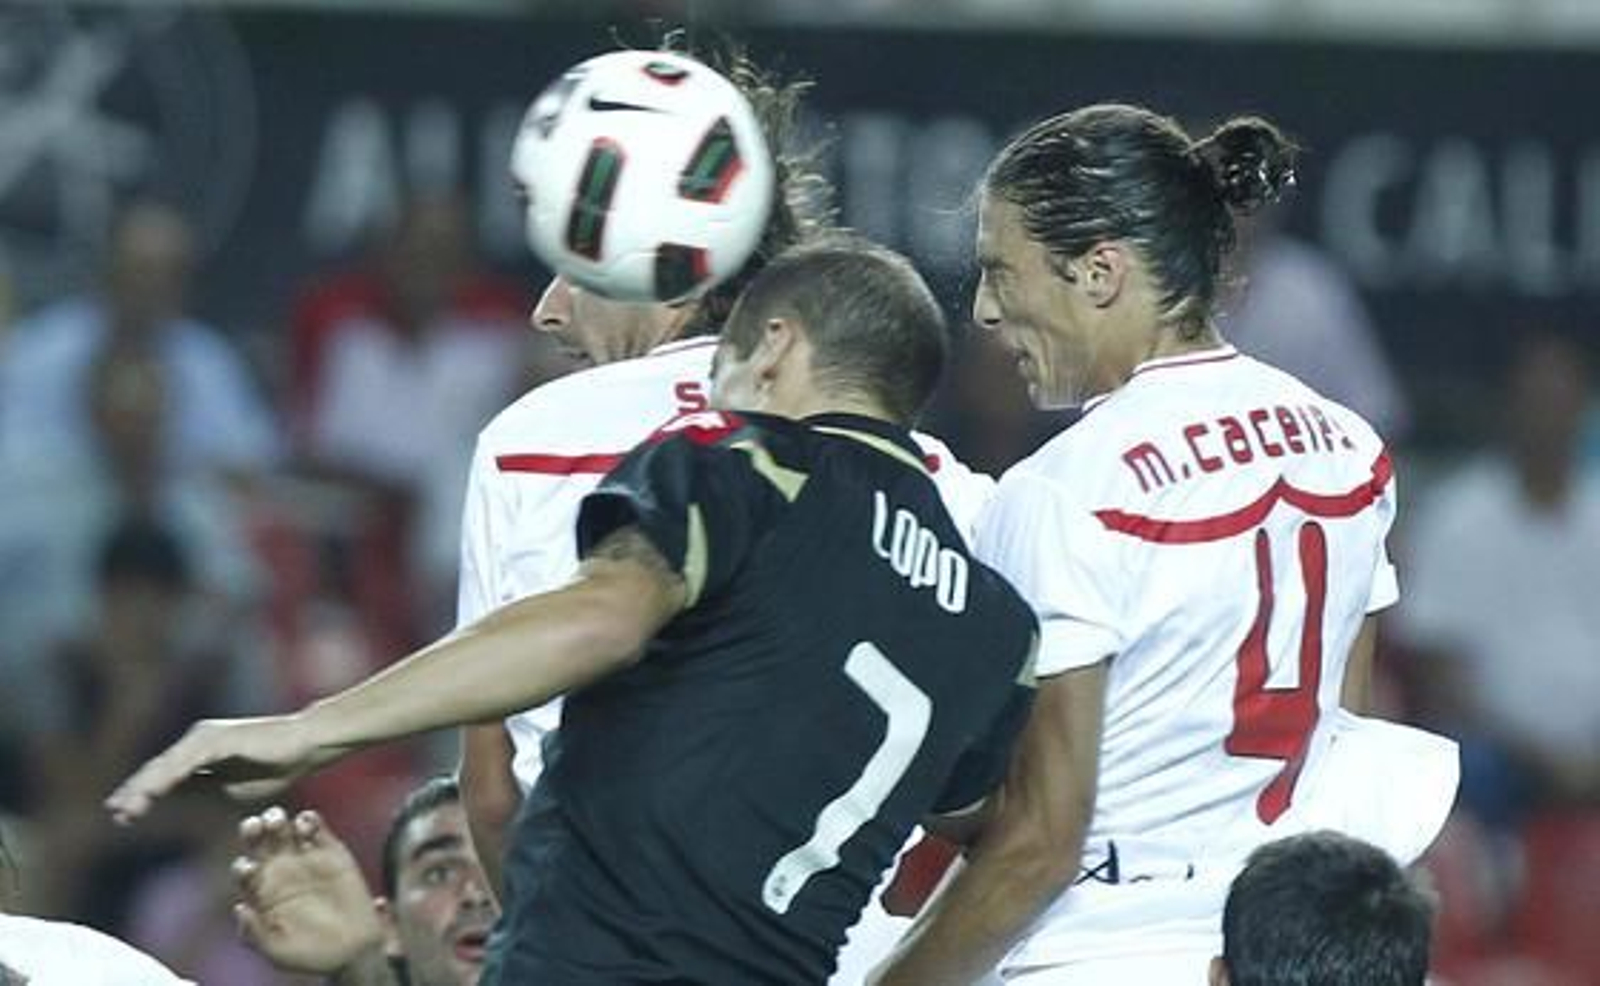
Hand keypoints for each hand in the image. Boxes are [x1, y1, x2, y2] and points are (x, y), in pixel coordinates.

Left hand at [105, 714, 333, 823]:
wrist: (305, 745)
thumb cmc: (277, 765)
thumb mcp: (232, 786)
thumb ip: (206, 788)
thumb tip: (182, 799)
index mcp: (200, 752)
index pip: (164, 775)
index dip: (142, 795)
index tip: (123, 816)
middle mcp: (197, 740)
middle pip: (158, 769)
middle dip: (135, 793)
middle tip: (115, 815)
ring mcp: (205, 738)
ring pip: (165, 767)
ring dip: (143, 790)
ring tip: (125, 810)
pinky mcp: (216, 740)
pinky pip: (184, 764)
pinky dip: (165, 780)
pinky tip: (151, 795)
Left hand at [232, 807, 387, 975]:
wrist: (353, 951)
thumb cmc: (311, 955)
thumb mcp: (277, 952)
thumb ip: (254, 934)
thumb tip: (239, 908)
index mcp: (262, 893)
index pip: (245, 870)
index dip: (242, 867)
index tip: (249, 869)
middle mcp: (280, 872)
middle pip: (260, 842)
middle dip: (253, 830)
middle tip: (255, 826)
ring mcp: (306, 860)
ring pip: (285, 830)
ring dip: (278, 820)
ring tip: (277, 822)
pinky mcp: (332, 853)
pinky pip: (317, 829)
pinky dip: (309, 821)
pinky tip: (305, 824)